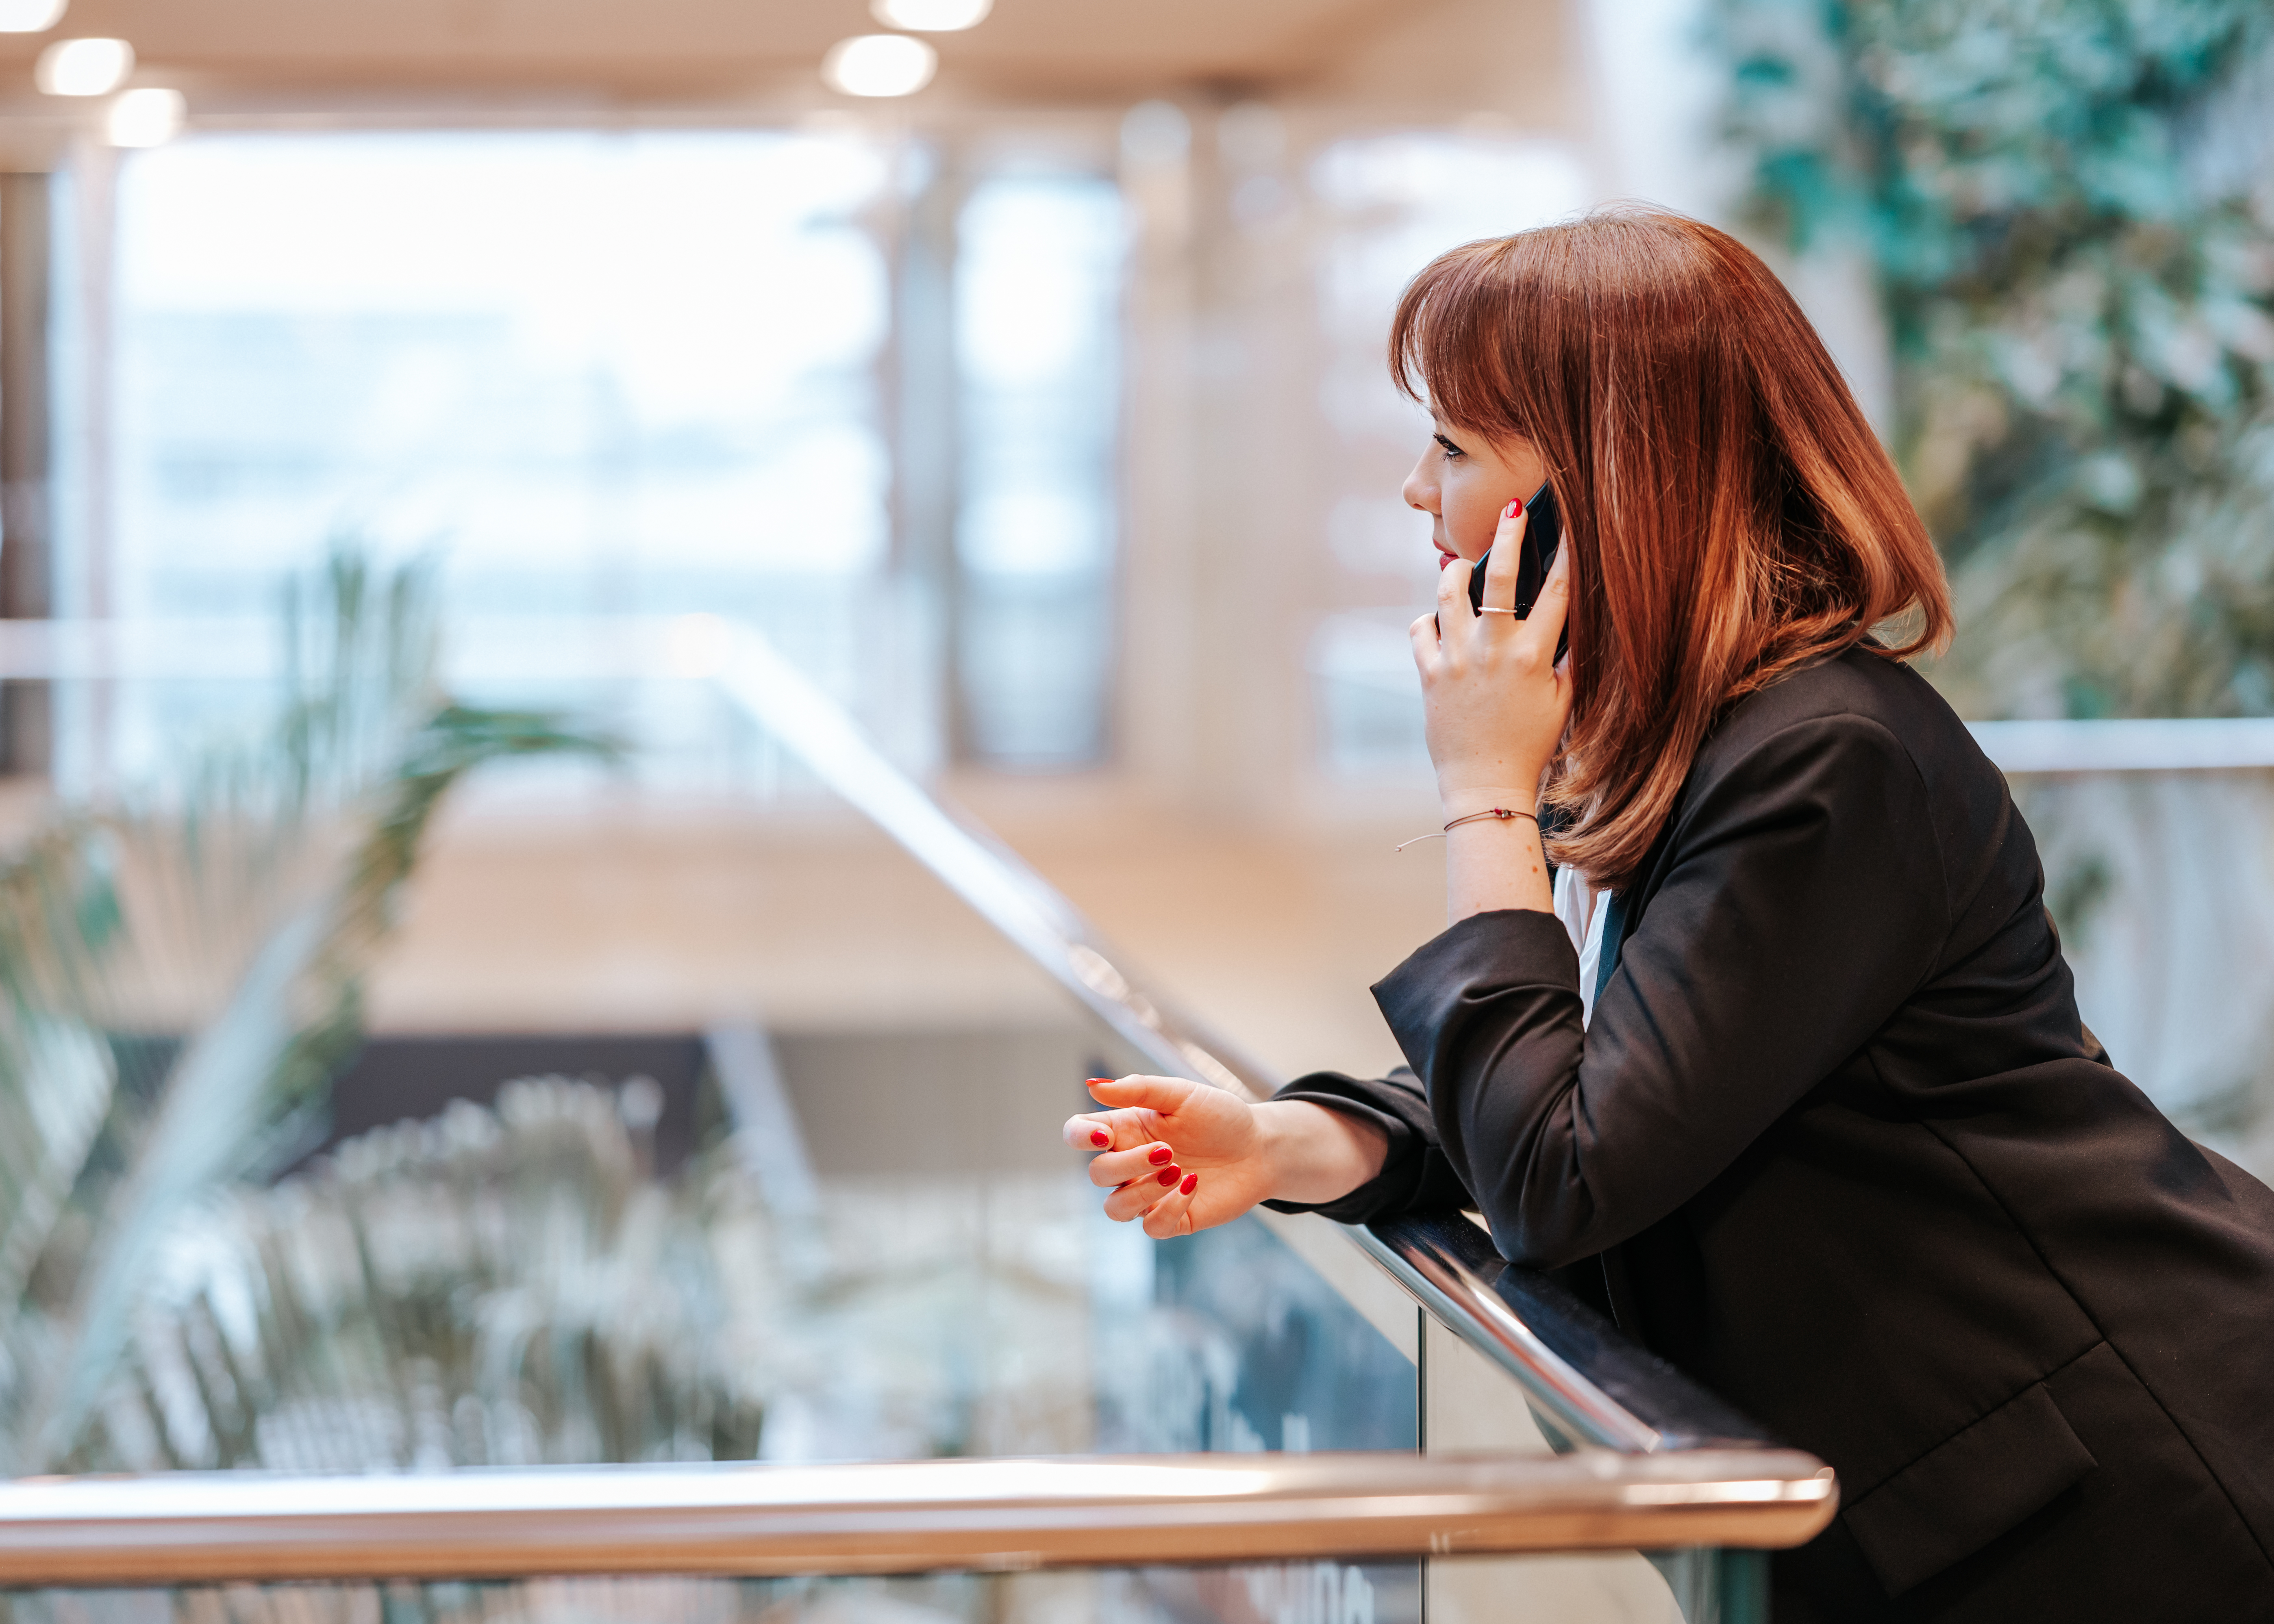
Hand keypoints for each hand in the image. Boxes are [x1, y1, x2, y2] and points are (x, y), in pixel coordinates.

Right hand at [1062, 1075, 1275, 1237]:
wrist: (1260, 1148)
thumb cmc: (1219, 1117)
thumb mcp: (1182, 1094)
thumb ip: (1138, 1089)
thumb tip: (1093, 1085)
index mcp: (1125, 1130)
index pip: (1079, 1134)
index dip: (1079, 1136)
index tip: (1102, 1136)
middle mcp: (1130, 1164)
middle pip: (1098, 1174)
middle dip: (1127, 1165)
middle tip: (1167, 1150)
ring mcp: (1148, 1195)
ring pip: (1115, 1208)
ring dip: (1143, 1191)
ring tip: (1178, 1170)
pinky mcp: (1172, 1219)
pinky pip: (1151, 1227)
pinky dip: (1168, 1209)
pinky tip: (1192, 1187)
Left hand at [1411, 499, 1573, 814]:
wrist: (1486, 785)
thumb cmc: (1531, 743)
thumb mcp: (1564, 700)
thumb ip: (1569, 657)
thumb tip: (1576, 620)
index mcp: (1534, 655)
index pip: (1557, 591)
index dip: (1567, 551)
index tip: (1570, 521)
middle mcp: (1494, 650)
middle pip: (1500, 577)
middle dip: (1509, 534)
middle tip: (1511, 507)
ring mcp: (1457, 660)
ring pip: (1449, 593)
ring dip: (1456, 572)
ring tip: (1463, 567)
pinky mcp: (1429, 674)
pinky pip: (1420, 628)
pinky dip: (1428, 620)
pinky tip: (1439, 623)